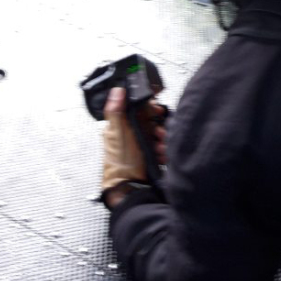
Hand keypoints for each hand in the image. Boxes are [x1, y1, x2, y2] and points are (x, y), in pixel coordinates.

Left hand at [101, 87, 166, 206]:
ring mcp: (142, 145)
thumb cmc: (120, 164)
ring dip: (163, 139)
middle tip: (159, 133)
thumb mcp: (118, 134)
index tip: (156, 111)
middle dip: (159, 125)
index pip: (140, 108)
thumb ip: (116, 111)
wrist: (130, 190)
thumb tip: (117, 90)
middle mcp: (132, 134)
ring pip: (160, 133)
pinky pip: (163, 146)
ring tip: (160, 147)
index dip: (150, 108)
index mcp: (121, 126)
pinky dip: (164, 150)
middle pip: (153, 121)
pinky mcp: (151, 155)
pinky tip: (162, 155)